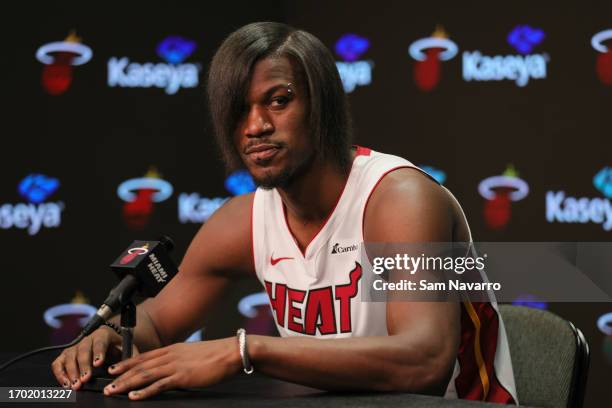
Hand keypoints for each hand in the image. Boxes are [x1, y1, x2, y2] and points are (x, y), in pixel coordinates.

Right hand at [51, 325, 138, 389]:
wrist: (108, 339)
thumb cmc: (117, 345)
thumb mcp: (127, 347)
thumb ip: (131, 355)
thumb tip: (133, 367)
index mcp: (103, 334)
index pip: (100, 342)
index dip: (98, 352)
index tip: (98, 364)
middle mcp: (87, 339)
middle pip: (83, 351)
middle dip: (83, 366)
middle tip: (85, 379)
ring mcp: (75, 347)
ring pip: (70, 357)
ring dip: (71, 372)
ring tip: (75, 385)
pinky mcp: (66, 355)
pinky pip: (58, 363)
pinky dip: (59, 373)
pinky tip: (65, 383)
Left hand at [103, 337, 241, 399]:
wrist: (230, 352)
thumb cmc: (215, 355)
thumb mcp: (192, 354)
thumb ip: (179, 360)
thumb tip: (171, 369)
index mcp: (172, 349)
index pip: (144, 356)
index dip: (127, 363)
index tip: (114, 369)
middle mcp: (170, 355)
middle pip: (140, 366)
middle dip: (122, 375)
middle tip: (107, 384)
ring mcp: (175, 365)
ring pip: (145, 375)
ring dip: (127, 383)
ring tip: (114, 391)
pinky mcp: (182, 376)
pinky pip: (159, 385)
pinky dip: (145, 391)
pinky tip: (134, 396)